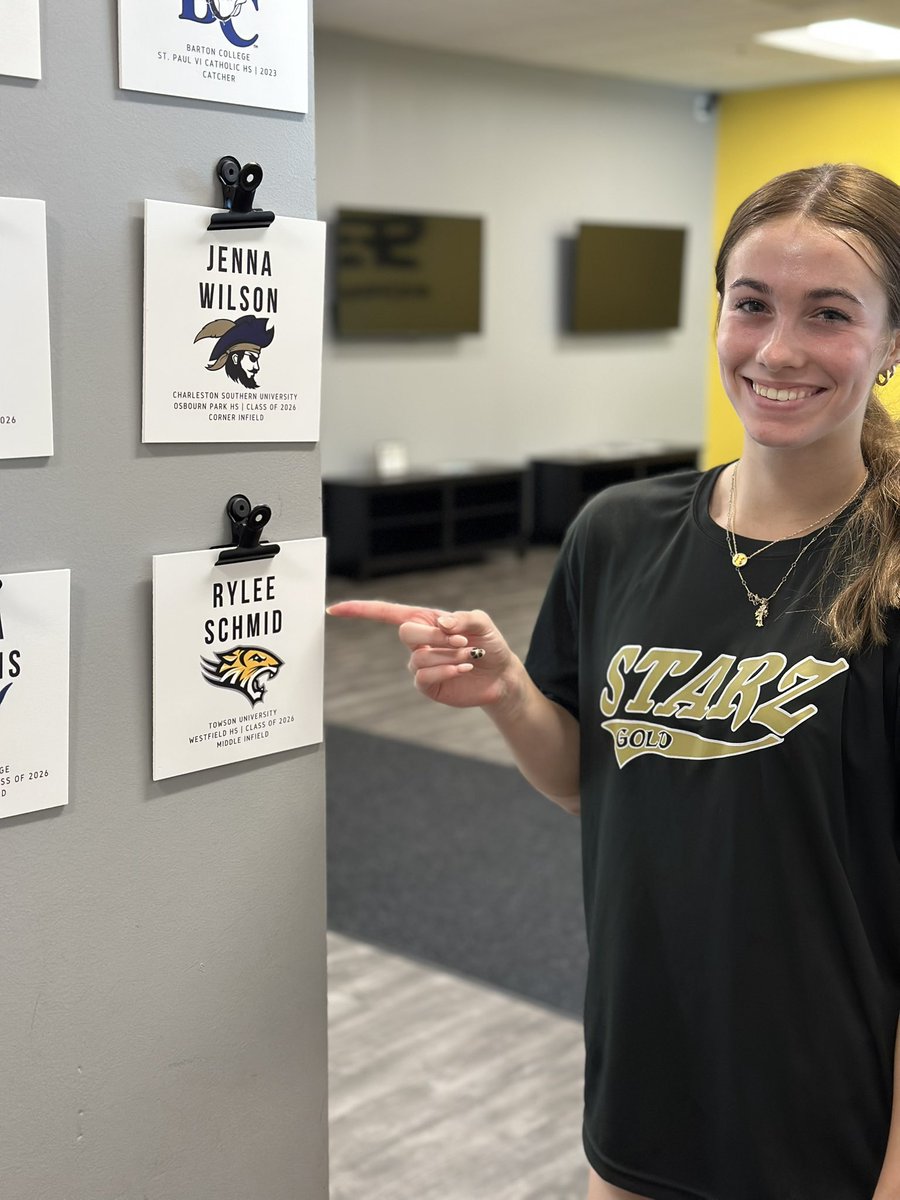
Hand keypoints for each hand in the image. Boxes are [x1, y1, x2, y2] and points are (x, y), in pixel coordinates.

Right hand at [326, 600, 517, 709]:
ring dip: (447, 656)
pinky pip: (423, 677)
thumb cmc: (490, 643)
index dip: (359, 611)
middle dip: (433, 636)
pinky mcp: (427, 684)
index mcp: (424, 619)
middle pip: (406, 633)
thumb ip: (463, 618)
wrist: (501, 675)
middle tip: (460, 642)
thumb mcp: (482, 623)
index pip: (385, 613)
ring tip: (470, 656)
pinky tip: (463, 668)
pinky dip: (444, 670)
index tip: (333, 610)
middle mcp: (418, 641)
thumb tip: (441, 623)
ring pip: (418, 657)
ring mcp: (420, 664)